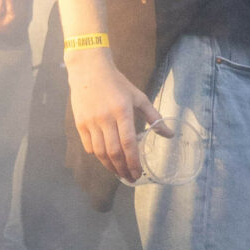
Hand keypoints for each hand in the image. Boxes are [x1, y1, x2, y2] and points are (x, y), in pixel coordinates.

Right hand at [66, 49, 168, 183]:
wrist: (89, 70)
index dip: (133, 161)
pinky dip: (98, 156)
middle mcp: (105, 118)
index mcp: (122, 111)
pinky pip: (89, 146)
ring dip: (110, 166)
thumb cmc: (117, 83)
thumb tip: (169, 134)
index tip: (138, 173)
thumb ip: (154, 117)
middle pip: (113, 151)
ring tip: (119, 173)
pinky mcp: (80, 123)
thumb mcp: (138, 97)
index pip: (128, 142)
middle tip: (130, 179)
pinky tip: (106, 160)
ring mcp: (90, 122)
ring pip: (100, 152)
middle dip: (122, 169)